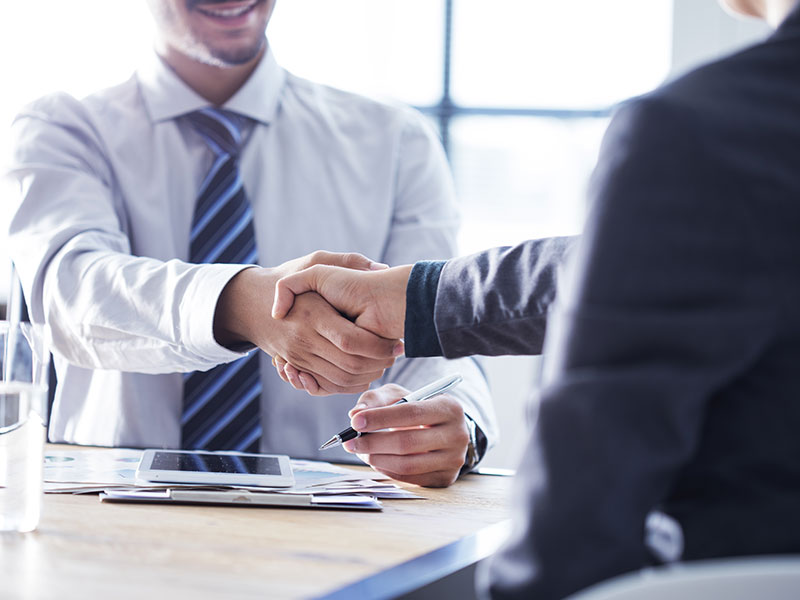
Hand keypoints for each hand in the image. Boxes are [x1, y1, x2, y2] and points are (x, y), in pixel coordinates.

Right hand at [214, 251, 401, 394]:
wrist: (252, 302)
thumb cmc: (290, 276)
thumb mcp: (315, 262)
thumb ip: (348, 261)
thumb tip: (379, 266)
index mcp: (313, 315)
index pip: (351, 341)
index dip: (378, 346)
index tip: (396, 342)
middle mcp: (304, 340)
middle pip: (349, 365)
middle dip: (378, 363)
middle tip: (395, 355)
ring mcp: (298, 357)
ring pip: (340, 380)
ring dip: (367, 375)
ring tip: (385, 363)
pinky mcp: (297, 367)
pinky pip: (324, 386)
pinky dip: (347, 385)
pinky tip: (365, 372)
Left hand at [341, 384, 469, 487]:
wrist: (444, 430)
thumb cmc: (418, 409)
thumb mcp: (400, 395)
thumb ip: (376, 399)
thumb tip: (355, 414)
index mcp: (449, 407)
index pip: (410, 413)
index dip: (380, 418)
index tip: (355, 422)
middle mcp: (457, 434)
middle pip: (408, 442)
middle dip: (373, 442)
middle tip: (350, 441)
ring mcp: (453, 459)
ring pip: (407, 464)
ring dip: (377, 459)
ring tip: (361, 450)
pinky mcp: (445, 478)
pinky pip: (410, 478)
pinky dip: (387, 470)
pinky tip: (376, 460)